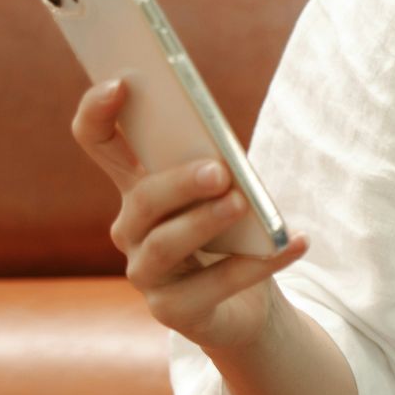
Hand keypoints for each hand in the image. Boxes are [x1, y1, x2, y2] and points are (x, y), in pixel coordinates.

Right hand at [71, 78, 309, 351]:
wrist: (248, 306)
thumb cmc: (234, 232)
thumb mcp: (227, 190)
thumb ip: (217, 164)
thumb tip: (224, 153)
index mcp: (138, 186)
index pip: (99, 142)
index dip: (98, 113)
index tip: (119, 82)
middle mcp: (132, 229)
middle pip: (142, 200)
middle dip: (178, 182)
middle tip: (219, 171)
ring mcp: (147, 274)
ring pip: (165, 245)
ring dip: (206, 222)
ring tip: (242, 203)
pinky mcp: (172, 312)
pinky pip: (213, 286)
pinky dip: (259, 264)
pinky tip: (296, 242)